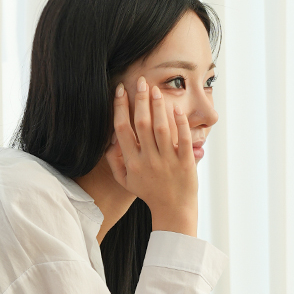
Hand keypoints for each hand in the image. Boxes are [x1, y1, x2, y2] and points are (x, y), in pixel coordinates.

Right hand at [107, 77, 197, 235]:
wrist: (173, 212)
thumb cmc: (149, 193)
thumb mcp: (126, 181)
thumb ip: (115, 161)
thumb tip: (108, 140)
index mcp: (132, 162)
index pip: (122, 129)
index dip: (120, 108)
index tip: (120, 90)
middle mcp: (148, 160)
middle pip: (141, 124)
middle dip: (140, 100)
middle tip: (141, 81)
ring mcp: (168, 161)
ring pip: (161, 128)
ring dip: (158, 107)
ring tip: (156, 89)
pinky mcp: (185, 164)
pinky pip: (183, 140)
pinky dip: (180, 124)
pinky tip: (176, 109)